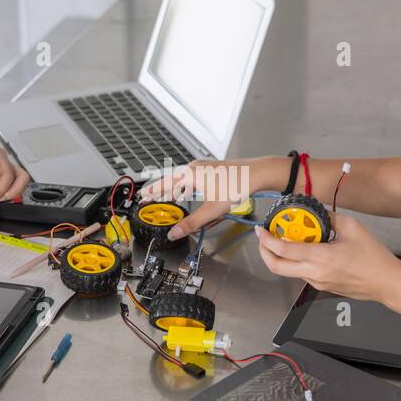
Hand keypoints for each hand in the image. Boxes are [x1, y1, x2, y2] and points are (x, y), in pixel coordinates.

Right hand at [141, 156, 285, 238]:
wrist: (258, 173)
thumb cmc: (237, 186)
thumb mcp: (212, 209)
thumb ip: (192, 223)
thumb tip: (175, 233)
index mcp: (190, 174)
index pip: (165, 184)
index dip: (153, 192)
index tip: (142, 196)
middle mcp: (195, 168)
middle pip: (173, 181)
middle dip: (163, 192)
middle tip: (151, 198)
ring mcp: (205, 167)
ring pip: (185, 180)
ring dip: (177, 190)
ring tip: (171, 198)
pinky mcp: (213, 170)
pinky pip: (195, 179)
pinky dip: (189, 188)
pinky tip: (190, 193)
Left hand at [254, 213, 400, 301]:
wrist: (386, 282)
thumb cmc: (373, 256)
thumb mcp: (353, 228)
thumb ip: (330, 218)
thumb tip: (315, 211)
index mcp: (320, 258)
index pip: (283, 250)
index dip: (267, 239)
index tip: (261, 229)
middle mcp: (314, 273)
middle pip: (276, 267)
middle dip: (264, 252)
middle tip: (264, 238)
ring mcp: (316, 283)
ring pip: (287, 271)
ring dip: (279, 257)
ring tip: (282, 240)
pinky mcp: (321, 287)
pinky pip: (301, 274)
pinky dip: (295, 262)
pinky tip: (302, 250)